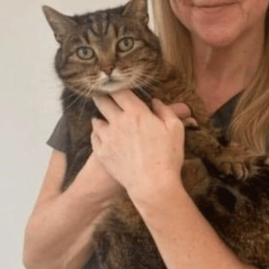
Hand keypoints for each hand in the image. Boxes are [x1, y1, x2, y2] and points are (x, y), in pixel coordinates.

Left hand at [91, 90, 185, 206]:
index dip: (117, 86)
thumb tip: (154, 101)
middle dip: (102, 95)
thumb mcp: (175, 128)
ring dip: (99, 115)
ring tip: (102, 115)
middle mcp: (118, 122)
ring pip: (96, 120)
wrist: (153, 185)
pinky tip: (101, 133)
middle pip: (102, 102)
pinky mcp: (102, 154)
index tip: (116, 84)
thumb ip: (165, 110)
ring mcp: (108, 138)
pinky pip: (94, 137)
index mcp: (136, 112)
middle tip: (102, 93)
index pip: (120, 91)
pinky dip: (97, 133)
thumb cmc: (168, 155)